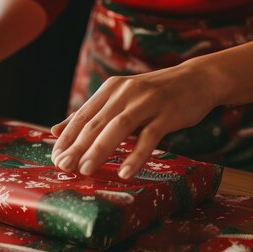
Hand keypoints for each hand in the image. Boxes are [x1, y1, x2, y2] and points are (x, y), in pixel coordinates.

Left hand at [50, 60, 223, 178]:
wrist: (197, 79)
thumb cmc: (155, 95)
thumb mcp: (120, 100)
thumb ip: (91, 115)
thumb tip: (55, 131)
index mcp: (111, 89)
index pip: (82, 116)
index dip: (67, 137)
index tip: (55, 158)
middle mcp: (125, 92)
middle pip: (96, 122)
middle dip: (77, 146)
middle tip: (63, 167)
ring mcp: (147, 102)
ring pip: (118, 127)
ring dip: (100, 149)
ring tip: (85, 170)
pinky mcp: (167, 114)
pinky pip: (149, 137)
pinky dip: (136, 155)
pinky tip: (125, 172)